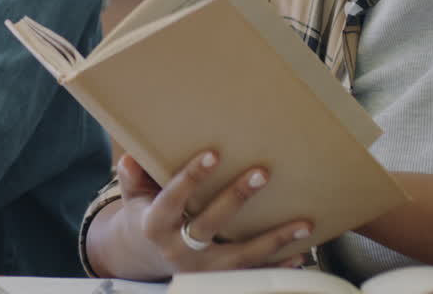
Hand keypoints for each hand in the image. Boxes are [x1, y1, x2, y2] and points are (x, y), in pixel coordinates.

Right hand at [88, 151, 311, 280]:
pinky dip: (278, 266)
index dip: (191, 177)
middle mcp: (178, 250)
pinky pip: (252, 274)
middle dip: (236, 198)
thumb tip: (130, 159)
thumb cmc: (146, 215)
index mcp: (156, 225)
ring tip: (303, 223)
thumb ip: (134, 179)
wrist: (147, 257)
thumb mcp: (134, 198)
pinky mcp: (220, 279)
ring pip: (240, 256)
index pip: (173, 199)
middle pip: (209, 225)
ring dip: (273, 240)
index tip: (213, 154)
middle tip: (261, 173)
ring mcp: (202, 270)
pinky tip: (301, 254)